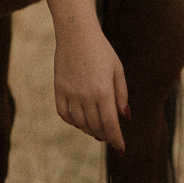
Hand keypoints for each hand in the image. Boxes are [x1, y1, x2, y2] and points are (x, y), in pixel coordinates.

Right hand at [53, 18, 129, 150]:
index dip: (116, 140)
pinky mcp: (59, 89)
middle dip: (105, 135)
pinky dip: (73, 121)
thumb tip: (124, 117)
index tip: (120, 149)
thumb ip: (122, 95)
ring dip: (89, 130)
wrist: (76, 33)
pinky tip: (80, 119)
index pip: (110, 125)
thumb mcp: (117, 70)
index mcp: (103, 92)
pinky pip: (64, 114)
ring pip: (80, 123)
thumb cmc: (101, 50)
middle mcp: (86, 96)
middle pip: (95, 127)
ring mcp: (70, 93)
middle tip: (110, 136)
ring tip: (96, 128)